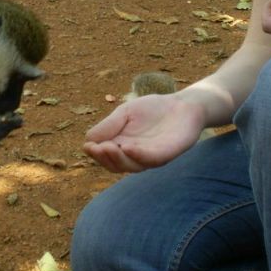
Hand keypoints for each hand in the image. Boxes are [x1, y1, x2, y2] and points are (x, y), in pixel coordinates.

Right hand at [83, 94, 204, 172]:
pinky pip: (151, 159)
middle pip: (116, 165)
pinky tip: (127, 147)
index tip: (88, 145)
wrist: (182, 105)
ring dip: (118, 158)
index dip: (95, 153)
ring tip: (107, 147)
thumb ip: (109, 125)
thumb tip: (88, 140)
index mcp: (123, 147)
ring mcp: (152, 157)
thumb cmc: (153, 109)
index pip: (105, 157)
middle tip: (96, 148)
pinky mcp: (167, 154)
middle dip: (104, 158)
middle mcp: (136, 156)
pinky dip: (138, 155)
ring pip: (132, 166)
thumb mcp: (125, 113)